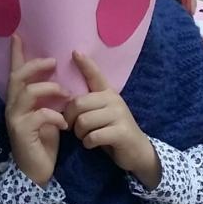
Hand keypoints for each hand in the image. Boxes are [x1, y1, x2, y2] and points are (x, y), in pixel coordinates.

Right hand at [4, 36, 68, 186]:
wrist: (36, 173)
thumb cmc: (43, 143)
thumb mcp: (47, 116)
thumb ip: (48, 100)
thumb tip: (60, 82)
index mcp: (18, 102)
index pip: (14, 73)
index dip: (16, 54)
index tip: (18, 35)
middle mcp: (12, 108)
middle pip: (18, 77)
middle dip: (36, 66)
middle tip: (53, 62)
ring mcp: (15, 120)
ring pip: (28, 93)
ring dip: (50, 89)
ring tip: (66, 94)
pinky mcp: (22, 133)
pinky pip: (39, 116)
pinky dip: (55, 116)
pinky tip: (65, 124)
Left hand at [64, 52, 159, 187]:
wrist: (136, 152)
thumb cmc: (113, 132)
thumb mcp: (101, 115)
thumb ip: (88, 105)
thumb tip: (66, 101)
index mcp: (108, 94)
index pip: (95, 75)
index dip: (85, 64)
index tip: (74, 51)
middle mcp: (114, 100)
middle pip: (78, 103)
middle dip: (70, 119)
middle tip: (73, 128)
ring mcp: (119, 115)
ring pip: (83, 121)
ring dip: (79, 133)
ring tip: (85, 137)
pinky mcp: (121, 132)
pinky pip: (93, 136)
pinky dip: (88, 143)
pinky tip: (92, 144)